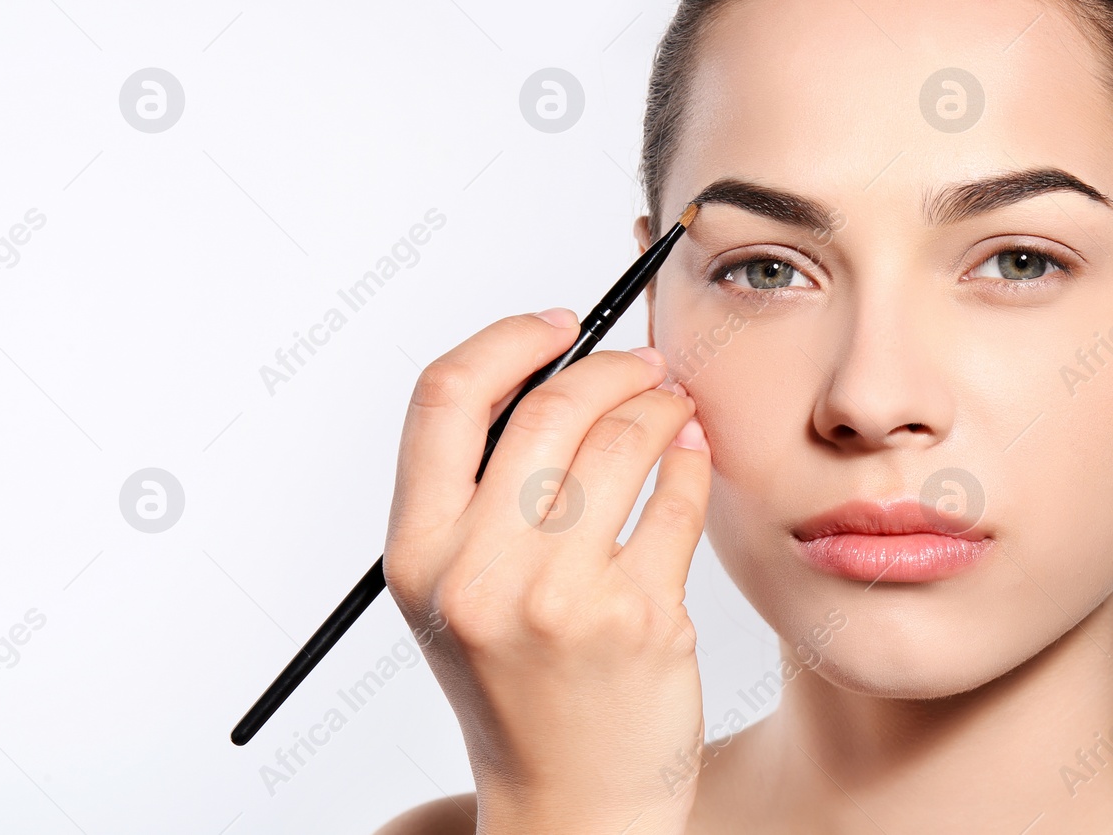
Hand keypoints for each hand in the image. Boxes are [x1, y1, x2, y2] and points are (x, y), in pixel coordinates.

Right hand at [383, 310, 710, 834]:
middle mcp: (478, 575)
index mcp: (418, 554)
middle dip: (611, 366)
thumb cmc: (518, 686)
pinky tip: (694, 456)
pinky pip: (677, 496)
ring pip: (624, 441)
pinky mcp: (640, 619)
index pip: (444, 397)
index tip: (560, 326)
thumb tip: (555, 368)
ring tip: (674, 407)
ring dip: (661, 404)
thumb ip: (482, 489)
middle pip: (549, 406)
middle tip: (644, 363)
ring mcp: (561, 599)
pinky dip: (693, 459)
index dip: (508, 339)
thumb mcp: (460, 590)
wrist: (570, 801)